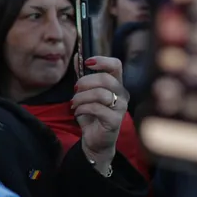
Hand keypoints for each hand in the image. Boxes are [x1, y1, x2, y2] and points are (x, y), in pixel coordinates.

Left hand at [72, 56, 128, 170]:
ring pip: (100, 94)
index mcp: (116, 84)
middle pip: (106, 79)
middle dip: (85, 82)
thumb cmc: (92, 115)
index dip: (102, 61)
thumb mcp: (85, 93)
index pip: (116, 65)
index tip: (87, 63)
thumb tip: (77, 55)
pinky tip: (77, 112)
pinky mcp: (114, 120)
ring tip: (74, 103)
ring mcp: (120, 108)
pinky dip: (82, 108)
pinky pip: (96, 108)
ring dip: (81, 97)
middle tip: (75, 89)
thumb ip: (82, 75)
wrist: (95, 140)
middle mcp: (122, 94)